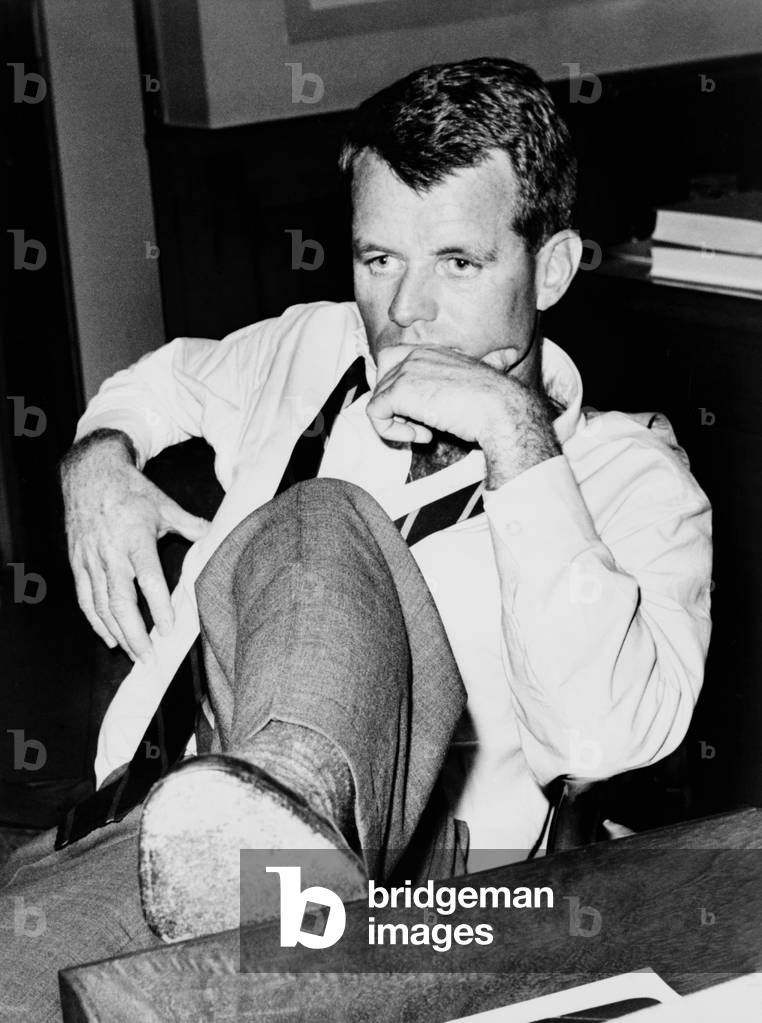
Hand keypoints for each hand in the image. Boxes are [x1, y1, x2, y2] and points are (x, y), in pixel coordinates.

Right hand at [61, 431, 209, 660]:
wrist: (89, 474)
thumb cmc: (131, 491)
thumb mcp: (165, 505)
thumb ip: (192, 526)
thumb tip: (218, 536)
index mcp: (136, 539)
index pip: (148, 580)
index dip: (157, 607)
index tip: (168, 629)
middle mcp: (110, 553)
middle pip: (120, 602)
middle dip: (135, 634)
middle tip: (150, 658)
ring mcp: (91, 560)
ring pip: (101, 606)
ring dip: (117, 634)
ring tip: (135, 655)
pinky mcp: (78, 564)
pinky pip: (85, 599)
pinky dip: (95, 622)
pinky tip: (109, 638)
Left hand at [366, 344, 521, 445]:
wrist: (501, 409)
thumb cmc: (499, 399)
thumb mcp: (491, 374)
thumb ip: (493, 362)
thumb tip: (511, 354)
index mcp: (432, 350)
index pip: (393, 362)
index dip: (399, 390)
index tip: (423, 410)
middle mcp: (415, 355)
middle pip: (381, 381)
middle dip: (396, 406)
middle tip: (421, 423)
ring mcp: (405, 371)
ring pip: (378, 399)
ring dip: (398, 422)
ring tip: (426, 432)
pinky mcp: (399, 392)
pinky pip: (374, 413)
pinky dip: (390, 431)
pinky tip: (421, 437)